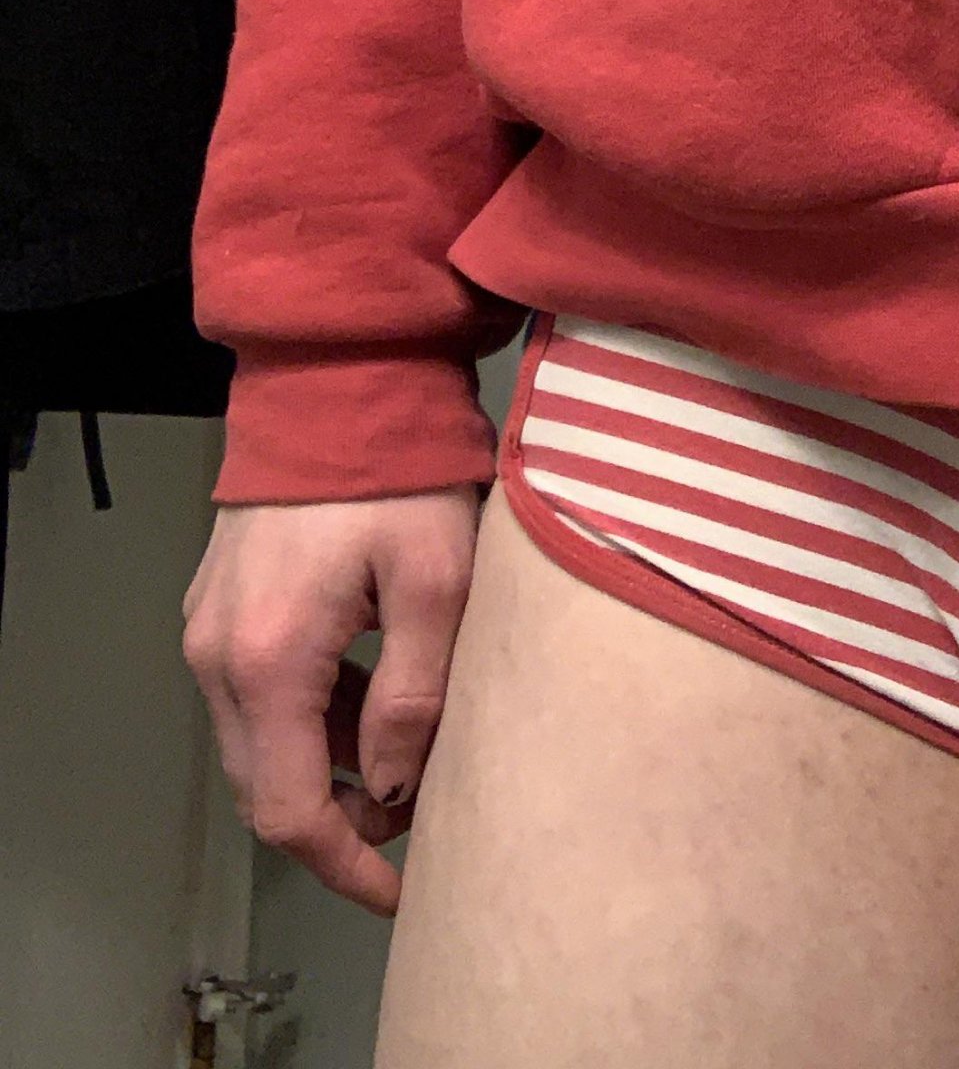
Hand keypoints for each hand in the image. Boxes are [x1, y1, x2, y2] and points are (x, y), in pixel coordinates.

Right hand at [181, 486, 484, 915]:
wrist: (340, 380)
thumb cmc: (395, 467)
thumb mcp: (436, 582)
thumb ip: (415, 696)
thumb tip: (399, 787)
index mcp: (270, 661)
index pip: (292, 813)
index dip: (348, 865)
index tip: (400, 889)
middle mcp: (219, 656)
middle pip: (269, 787)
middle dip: (342, 820)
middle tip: (417, 816)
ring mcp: (212, 629)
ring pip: (264, 741)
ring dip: (332, 763)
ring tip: (413, 744)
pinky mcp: (223, 606)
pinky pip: (259, 692)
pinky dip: (313, 714)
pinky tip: (375, 689)